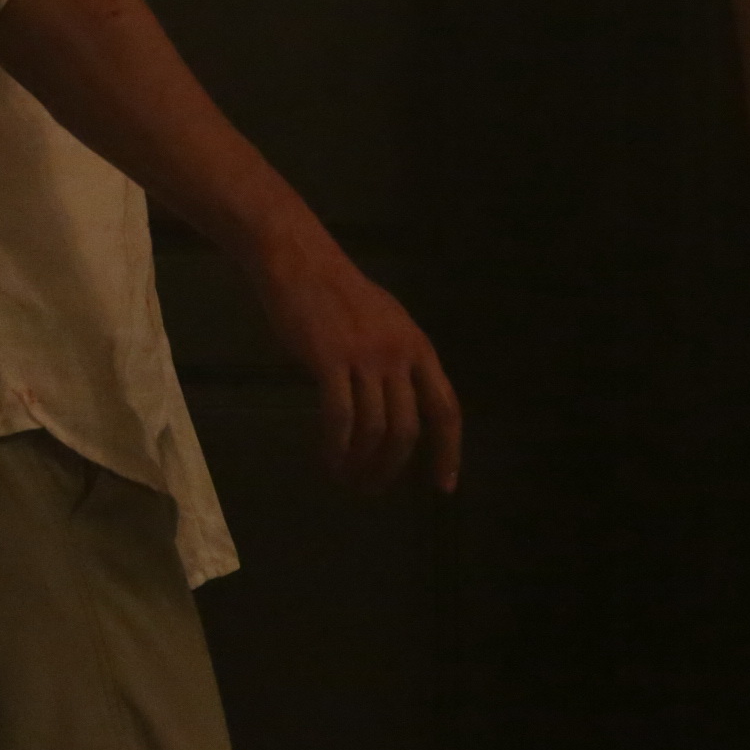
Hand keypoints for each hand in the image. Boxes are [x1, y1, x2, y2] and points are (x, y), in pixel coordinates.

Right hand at [254, 240, 462, 493]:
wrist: (300, 261)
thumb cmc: (340, 294)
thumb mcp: (387, 323)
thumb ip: (399, 362)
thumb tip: (403, 409)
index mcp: (419, 347)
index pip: (446, 408)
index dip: (448, 451)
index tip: (444, 486)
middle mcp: (399, 354)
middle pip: (408, 428)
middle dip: (392, 467)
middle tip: (373, 488)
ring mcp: (365, 357)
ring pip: (375, 429)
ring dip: (362, 463)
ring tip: (347, 478)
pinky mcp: (330, 360)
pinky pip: (339, 419)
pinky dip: (336, 448)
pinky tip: (329, 460)